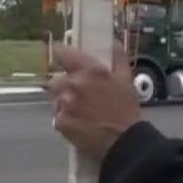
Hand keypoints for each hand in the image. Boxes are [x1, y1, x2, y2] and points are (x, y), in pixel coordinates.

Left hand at [47, 43, 141, 161]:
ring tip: (79, 111)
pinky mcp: (60, 122)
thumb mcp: (126, 80)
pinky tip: (78, 124)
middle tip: (77, 93)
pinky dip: (65, 119)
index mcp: (89, 70)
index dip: (60, 53)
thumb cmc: (126, 109)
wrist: (124, 142)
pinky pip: (57, 117)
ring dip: (64, 102)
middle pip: (56, 80)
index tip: (60, 54)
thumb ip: (118, 57)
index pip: (63, 53)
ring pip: (56, 99)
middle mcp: (73, 84)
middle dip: (64, 85)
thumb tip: (112, 40)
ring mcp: (64, 104)